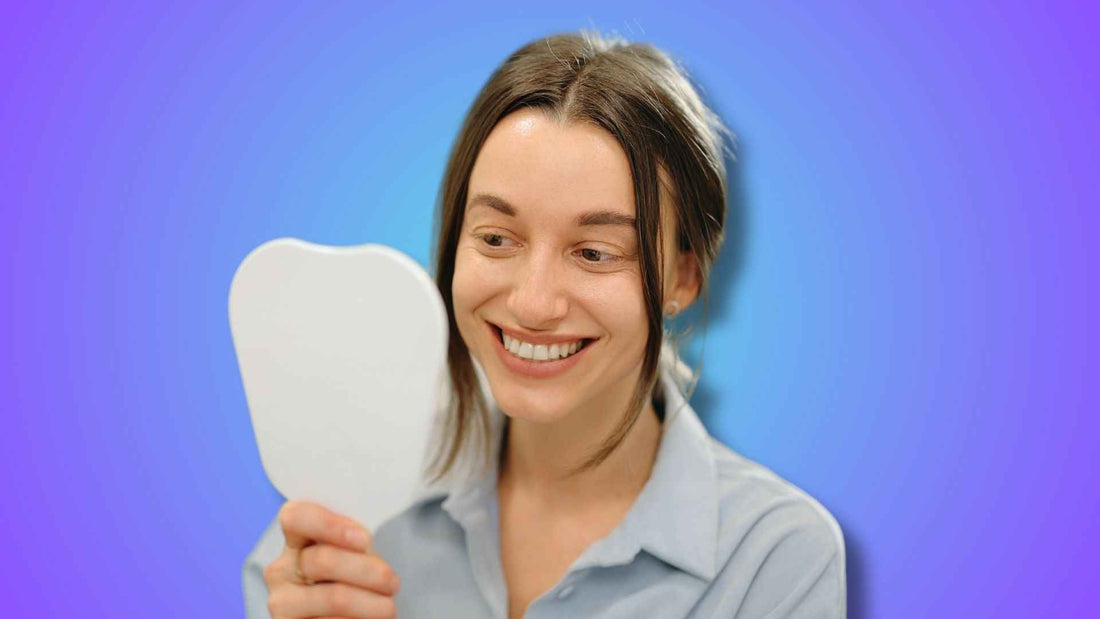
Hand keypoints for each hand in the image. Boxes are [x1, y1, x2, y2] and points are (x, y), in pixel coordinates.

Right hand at [263, 500, 399, 617]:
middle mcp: (281, 570)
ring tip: (389, 608)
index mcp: (295, 540)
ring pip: (334, 597)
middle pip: (323, 560)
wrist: (347, 614)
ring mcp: (282, 603)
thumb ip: (353, 541)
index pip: (296, 517)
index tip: (363, 539)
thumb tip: (364, 539)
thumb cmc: (354, 578)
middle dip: (367, 570)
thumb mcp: (354, 555)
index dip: (329, 524)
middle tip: (392, 582)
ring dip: (371, 603)